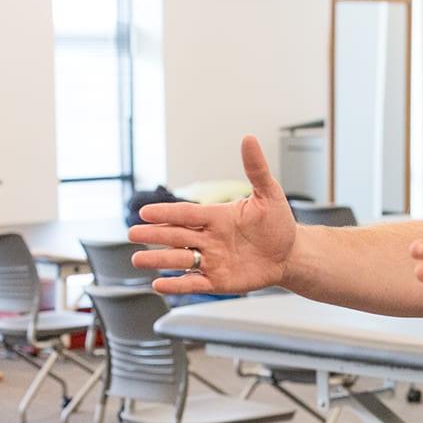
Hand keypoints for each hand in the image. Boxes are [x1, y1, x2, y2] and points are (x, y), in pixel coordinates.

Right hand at [128, 135, 295, 294]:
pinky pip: (194, 283)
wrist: (290, 253)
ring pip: (180, 259)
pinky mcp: (218, 280)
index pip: (187, 213)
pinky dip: (177, 284)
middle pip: (177, 235)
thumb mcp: (269, 194)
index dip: (167, 213)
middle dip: (155, 235)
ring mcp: (212, 260)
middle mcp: (209, 238)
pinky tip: (160, 284)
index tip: (145, 212)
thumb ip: (256, 169)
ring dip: (159, 260)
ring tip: (137, 260)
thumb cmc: (277, 223)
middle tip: (133, 233)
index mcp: (217, 216)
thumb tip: (248, 139)